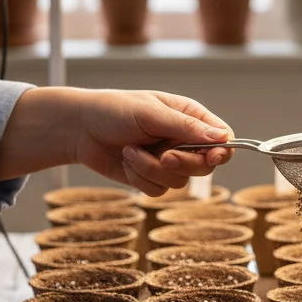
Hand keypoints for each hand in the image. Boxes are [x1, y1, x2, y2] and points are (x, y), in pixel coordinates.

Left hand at [74, 90, 234, 195]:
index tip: (211, 158)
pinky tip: (126, 161)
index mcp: (189, 118)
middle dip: (181, 164)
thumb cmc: (113, 110)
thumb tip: (221, 138)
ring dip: (151, 169)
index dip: (221, 151)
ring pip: (179, 182)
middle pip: (204, 166)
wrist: (79, 128)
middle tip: (163, 154)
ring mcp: (168, 161)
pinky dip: (140, 179)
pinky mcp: (151, 177)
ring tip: (130, 150)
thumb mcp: (150, 114)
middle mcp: (183, 140)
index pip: (222, 139)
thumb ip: (185, 127)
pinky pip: (158, 190)